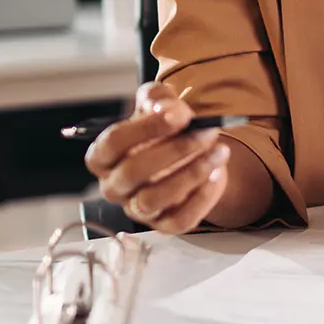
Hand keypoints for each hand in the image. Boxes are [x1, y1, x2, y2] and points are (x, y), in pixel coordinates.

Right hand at [84, 83, 230, 234]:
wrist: (191, 154)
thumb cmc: (165, 129)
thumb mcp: (159, 104)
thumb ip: (157, 98)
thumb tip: (167, 108)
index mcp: (104, 156)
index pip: (113, 143)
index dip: (146, 128)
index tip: (180, 114)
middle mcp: (114, 186)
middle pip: (133, 172)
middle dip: (175, 149)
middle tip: (207, 132)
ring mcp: (137, 209)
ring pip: (154, 199)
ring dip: (191, 173)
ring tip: (219, 151)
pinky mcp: (163, 224)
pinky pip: (180, 220)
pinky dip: (202, 197)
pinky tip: (217, 173)